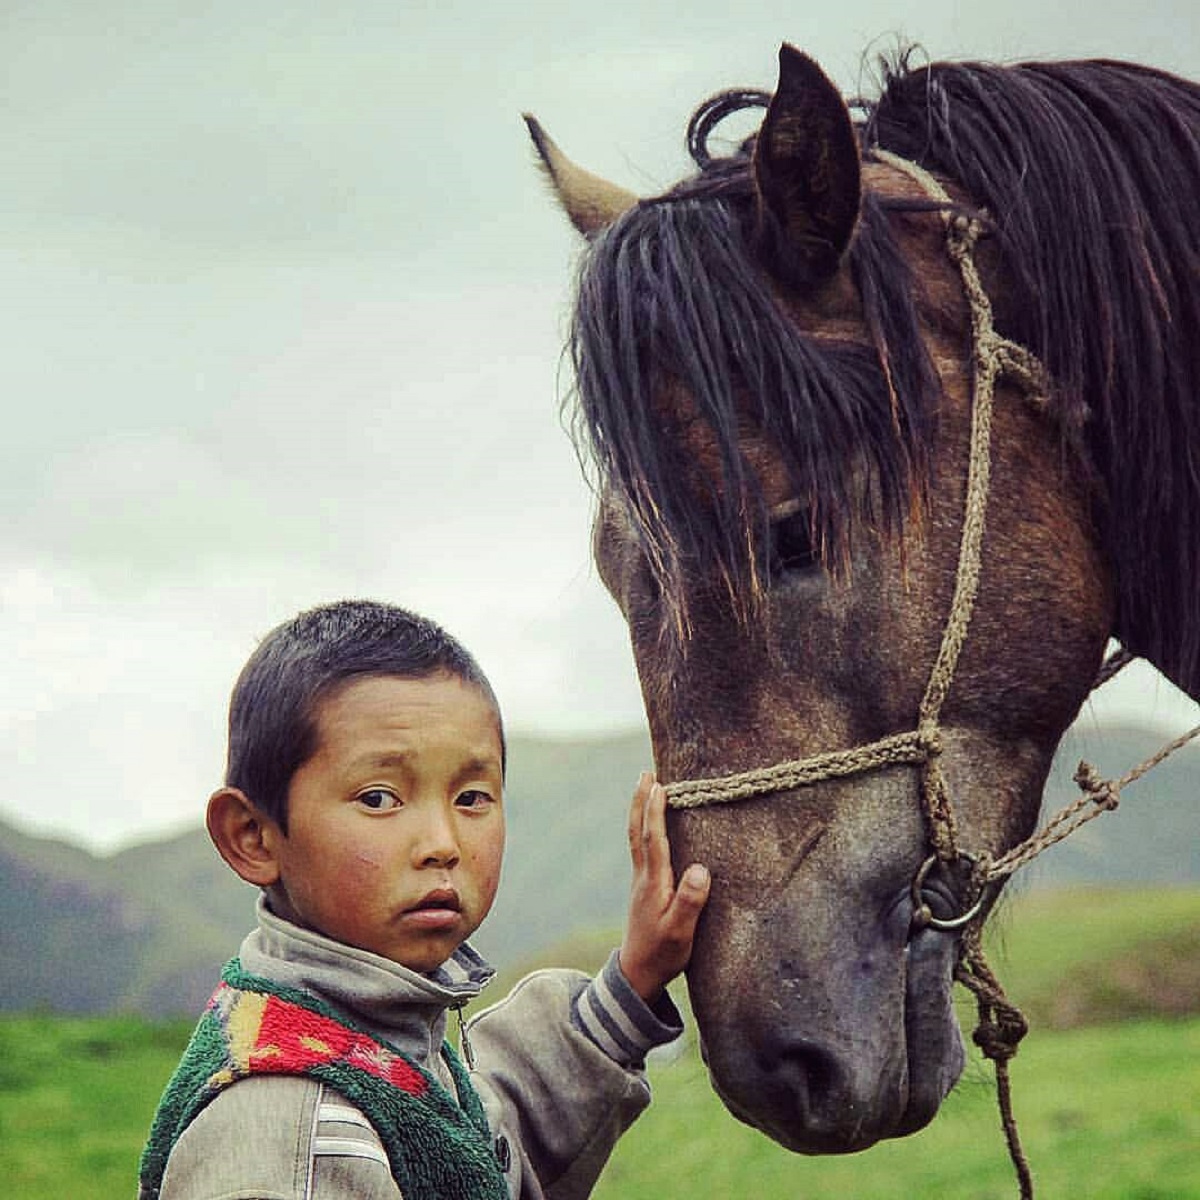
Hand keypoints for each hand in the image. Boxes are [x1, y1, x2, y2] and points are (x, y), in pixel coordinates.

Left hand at [618, 772, 710, 1003]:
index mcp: (654, 883)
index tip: (660, 784)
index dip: (656, 811)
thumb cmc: (663, 954)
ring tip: (647, 787)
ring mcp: (642, 881)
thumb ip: (690, 902)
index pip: (653, 839)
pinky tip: (650, 824)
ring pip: (637, 837)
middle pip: (638, 830)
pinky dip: (644, 827)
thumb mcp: (681, 933)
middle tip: (647, 773)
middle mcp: (644, 877)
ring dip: (641, 810)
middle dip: (642, 800)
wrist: (638, 974)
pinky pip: (642, 847)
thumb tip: (699, 869)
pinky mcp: (645, 887)